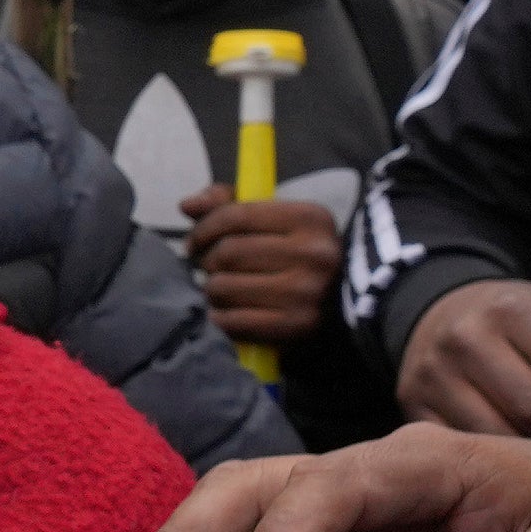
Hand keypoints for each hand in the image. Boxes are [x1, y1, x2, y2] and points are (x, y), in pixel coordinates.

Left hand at [175, 189, 345, 352]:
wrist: (342, 306)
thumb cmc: (297, 258)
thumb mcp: (275, 223)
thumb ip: (229, 206)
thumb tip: (187, 205)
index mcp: (310, 218)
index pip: (236, 215)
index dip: (204, 228)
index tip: (195, 242)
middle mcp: (314, 253)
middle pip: (228, 252)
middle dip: (207, 262)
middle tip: (208, 269)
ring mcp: (307, 292)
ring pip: (225, 287)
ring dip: (211, 291)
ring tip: (219, 291)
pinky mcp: (297, 326)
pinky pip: (233, 321)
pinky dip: (219, 318)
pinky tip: (224, 314)